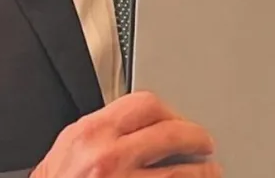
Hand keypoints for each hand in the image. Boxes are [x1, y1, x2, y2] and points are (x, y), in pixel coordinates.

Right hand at [31, 91, 219, 177]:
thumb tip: (135, 125)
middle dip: (194, 135)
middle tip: (205, 142)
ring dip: (201, 170)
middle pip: (168, 131)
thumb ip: (98, 134)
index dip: (170, 112)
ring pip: (178, 170)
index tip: (179, 121)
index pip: (145, 103)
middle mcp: (105, 156)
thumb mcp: (64, 154)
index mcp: (89, 133)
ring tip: (209, 171)